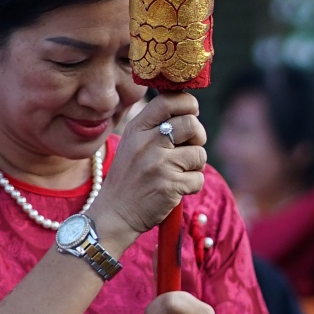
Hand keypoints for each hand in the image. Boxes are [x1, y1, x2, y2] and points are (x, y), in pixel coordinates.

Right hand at [95, 93, 207, 254]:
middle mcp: (148, 142)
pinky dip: (192, 186)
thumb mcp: (133, 143)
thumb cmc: (130, 177)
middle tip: (189, 149)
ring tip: (178, 173)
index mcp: (138, 128)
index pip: (170, 100)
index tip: (190, 115)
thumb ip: (156, 126)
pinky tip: (175, 190)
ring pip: (199, 153)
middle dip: (198, 137)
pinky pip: (198, 179)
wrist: (114, 213)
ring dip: (195, 166)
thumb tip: (191, 111)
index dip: (188, 104)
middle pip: (192, 124)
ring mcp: (159, 164)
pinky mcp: (169, 186)